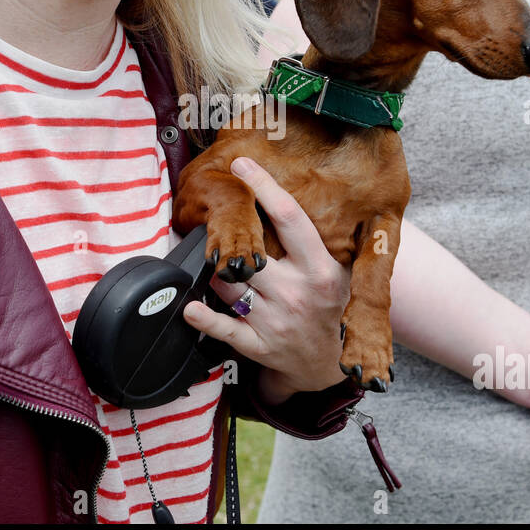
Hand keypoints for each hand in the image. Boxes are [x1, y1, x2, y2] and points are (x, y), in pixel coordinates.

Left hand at [182, 157, 349, 404]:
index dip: (265, 188)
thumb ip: (321, 239)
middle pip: (251, 252)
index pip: (291, 219)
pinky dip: (203, 318)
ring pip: (230, 285)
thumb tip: (295, 191)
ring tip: (211, 256)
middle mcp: (297, 293)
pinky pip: (224, 328)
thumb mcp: (340, 272)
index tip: (242, 164)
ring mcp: (276, 321)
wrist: (330, 365)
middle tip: (213, 213)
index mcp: (320, 269)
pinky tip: (189, 306)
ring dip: (215, 269)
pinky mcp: (258, 345)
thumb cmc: (330, 305)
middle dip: (228, 232)